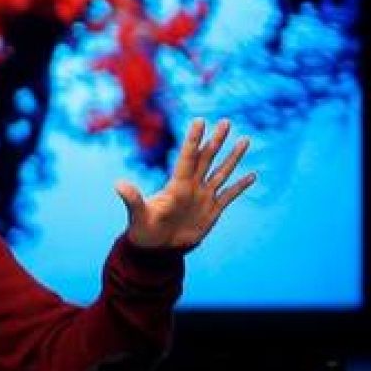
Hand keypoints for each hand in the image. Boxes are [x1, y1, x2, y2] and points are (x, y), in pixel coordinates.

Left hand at [116, 117, 255, 251]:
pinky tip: (252, 175)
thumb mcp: (138, 214)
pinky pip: (229, 195)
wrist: (156, 249)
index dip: (194, 139)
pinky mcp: (212, 211)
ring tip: (245, 140)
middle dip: (217, 140)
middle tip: (226, 121)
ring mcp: (203, 197)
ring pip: (221, 172)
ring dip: (233, 157)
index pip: (188, 157)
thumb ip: (132, 199)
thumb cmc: (144, 230)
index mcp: (176, 185)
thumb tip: (118, 185)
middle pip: (207, 158)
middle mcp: (192, 187)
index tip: (200, 120)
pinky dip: (240, 186)